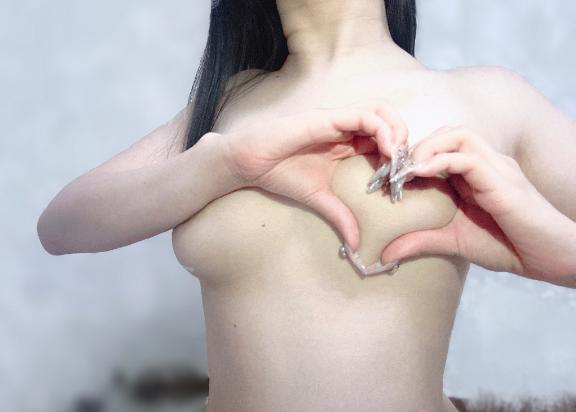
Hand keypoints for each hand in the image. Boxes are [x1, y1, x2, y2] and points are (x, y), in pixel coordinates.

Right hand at [217, 100, 408, 251]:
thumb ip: (340, 216)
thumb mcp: (319, 199)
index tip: (401, 181)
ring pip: (381, 111)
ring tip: (397, 159)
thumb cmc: (280, 174)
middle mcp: (345, 127)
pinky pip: (364, 115)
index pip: (384, 138)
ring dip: (397, 132)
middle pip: (389, 119)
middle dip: (404, 140)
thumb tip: (355, 244)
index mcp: (346, 143)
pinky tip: (386, 152)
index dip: (398, 156)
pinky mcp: (328, 117)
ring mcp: (338, 120)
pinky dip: (382, 130)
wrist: (250, 163)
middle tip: (404, 168)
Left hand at [378, 125, 575, 282]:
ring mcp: (496, 168)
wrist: (549, 258)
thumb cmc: (507, 245)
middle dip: (416, 146)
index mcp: (472, 173)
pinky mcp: (503, 180)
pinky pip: (469, 157)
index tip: (387, 177)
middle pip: (448, 131)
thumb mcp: (453, 242)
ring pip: (459, 134)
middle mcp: (484, 163)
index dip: (410, 157)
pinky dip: (441, 160)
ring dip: (427, 147)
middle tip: (394, 172)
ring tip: (407, 171)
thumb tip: (384, 253)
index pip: (439, 147)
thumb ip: (420, 241)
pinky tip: (421, 175)